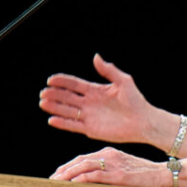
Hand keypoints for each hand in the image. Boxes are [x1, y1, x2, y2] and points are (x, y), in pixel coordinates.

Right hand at [40, 54, 155, 143]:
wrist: (143, 122)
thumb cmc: (136, 101)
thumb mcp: (123, 81)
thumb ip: (109, 70)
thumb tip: (95, 56)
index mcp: (95, 90)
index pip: (74, 84)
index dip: (62, 81)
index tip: (50, 79)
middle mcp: (89, 103)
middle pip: (67, 97)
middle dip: (54, 94)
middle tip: (43, 93)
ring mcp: (89, 116)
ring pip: (67, 111)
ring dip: (54, 107)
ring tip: (43, 103)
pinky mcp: (91, 129)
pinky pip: (73, 126)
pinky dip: (62, 123)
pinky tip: (52, 120)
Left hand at [49, 147, 169, 186]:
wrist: (163, 174)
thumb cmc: (144, 174)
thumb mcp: (123, 169)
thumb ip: (107, 172)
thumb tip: (90, 182)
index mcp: (109, 152)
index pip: (83, 158)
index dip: (68, 165)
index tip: (58, 173)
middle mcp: (109, 155)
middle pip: (80, 160)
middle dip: (64, 170)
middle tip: (51, 179)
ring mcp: (114, 165)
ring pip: (85, 166)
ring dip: (69, 174)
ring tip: (57, 181)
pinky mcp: (119, 175)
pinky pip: (97, 175)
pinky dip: (83, 178)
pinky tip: (73, 182)